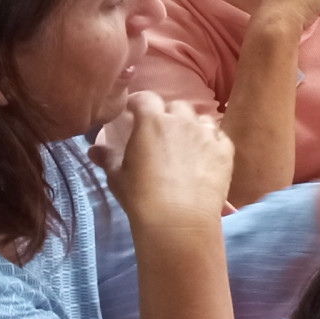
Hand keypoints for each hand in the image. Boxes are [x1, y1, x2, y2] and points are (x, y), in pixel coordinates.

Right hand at [94, 92, 232, 228]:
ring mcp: (207, 135)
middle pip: (176, 107)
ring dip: (191, 126)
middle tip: (160, 132)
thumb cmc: (142, 197)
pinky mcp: (226, 152)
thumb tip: (94, 150)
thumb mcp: (118, 176)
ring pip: (200, 119)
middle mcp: (182, 121)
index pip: (145, 98)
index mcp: (152, 122)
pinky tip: (205, 155)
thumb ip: (107, 157)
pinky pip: (219, 137)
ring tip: (185, 144)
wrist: (179, 220)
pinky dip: (211, 141)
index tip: (134, 112)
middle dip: (167, 115)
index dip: (139, 103)